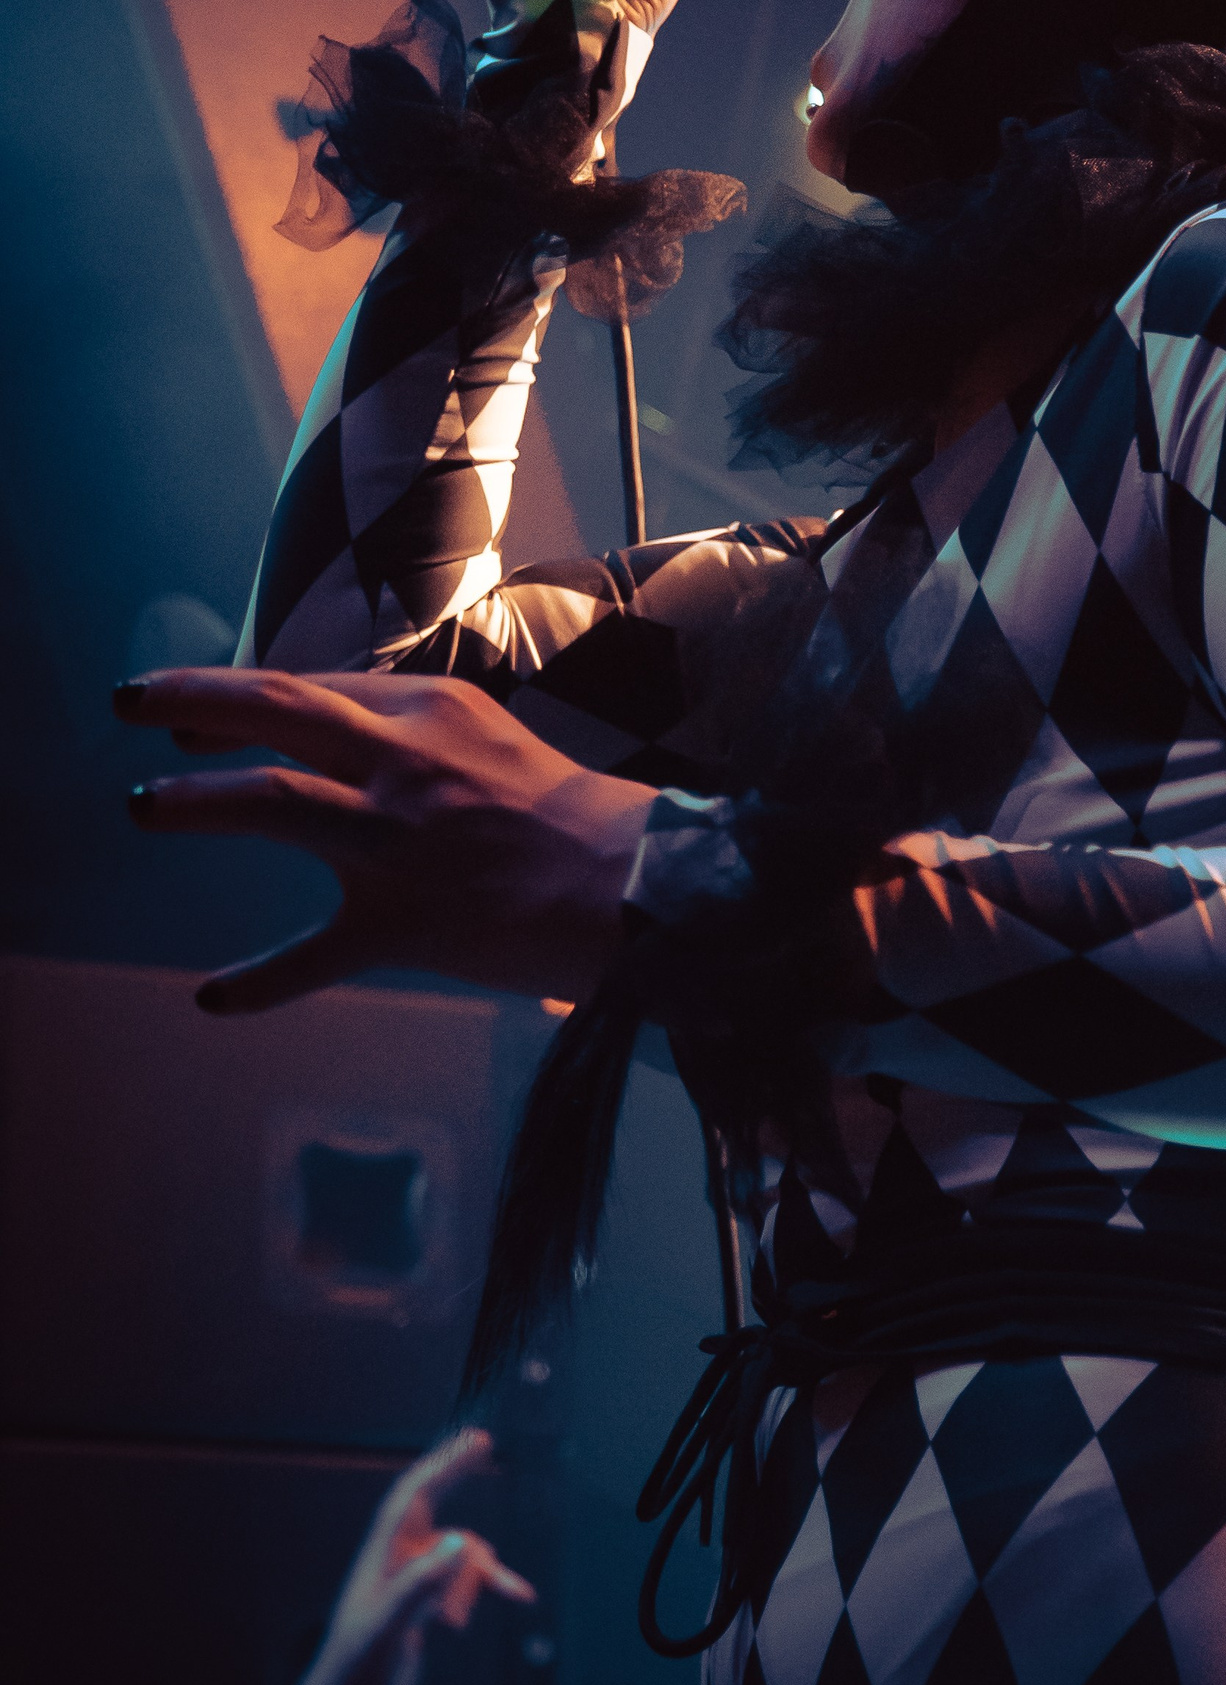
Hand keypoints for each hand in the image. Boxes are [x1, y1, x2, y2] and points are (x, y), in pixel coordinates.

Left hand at [115, 668, 655, 1009]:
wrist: (636, 884)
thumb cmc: (573, 820)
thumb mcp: (489, 743)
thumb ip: (416, 739)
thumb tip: (344, 742)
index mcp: (432, 711)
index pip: (314, 688)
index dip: (241, 692)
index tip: (192, 706)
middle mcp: (406, 761)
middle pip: (278, 708)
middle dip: (195, 699)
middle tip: (130, 699)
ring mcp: (400, 839)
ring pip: (274, 798)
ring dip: (196, 801)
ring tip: (139, 802)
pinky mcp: (405, 920)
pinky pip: (314, 954)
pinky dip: (259, 980)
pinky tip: (214, 996)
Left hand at [300, 1430, 534, 1684]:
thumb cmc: (350, 1677)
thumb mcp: (382, 1632)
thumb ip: (417, 1585)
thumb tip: (458, 1541)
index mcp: (381, 1560)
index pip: (412, 1497)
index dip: (442, 1464)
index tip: (475, 1441)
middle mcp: (396, 1566)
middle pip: (438, 1517)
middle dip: (458, 1489)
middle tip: (482, 1448)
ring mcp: (411, 1589)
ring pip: (459, 1557)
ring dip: (482, 1573)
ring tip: (495, 1601)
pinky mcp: (422, 1613)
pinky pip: (464, 1585)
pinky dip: (490, 1586)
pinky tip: (517, 1595)